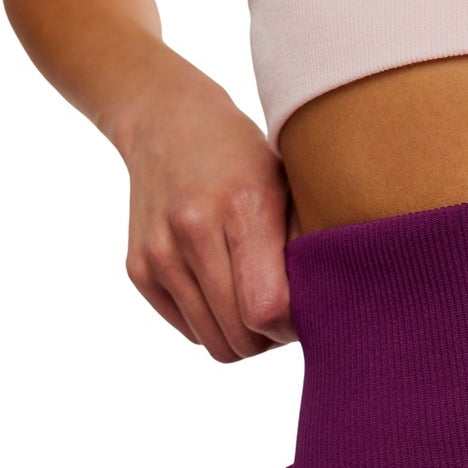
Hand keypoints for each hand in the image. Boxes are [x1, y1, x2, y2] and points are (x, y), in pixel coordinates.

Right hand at [118, 73, 297, 361]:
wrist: (167, 123)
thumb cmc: (245, 158)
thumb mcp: (289, 185)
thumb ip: (306, 247)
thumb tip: (329, 309)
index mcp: (242, 206)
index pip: (266, 309)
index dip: (292, 325)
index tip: (305, 311)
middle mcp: (192, 231)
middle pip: (240, 337)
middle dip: (269, 337)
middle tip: (283, 311)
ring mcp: (159, 253)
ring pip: (214, 344)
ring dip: (241, 336)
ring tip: (254, 300)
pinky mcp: (139, 269)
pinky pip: (191, 332)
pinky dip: (212, 324)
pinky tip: (223, 290)